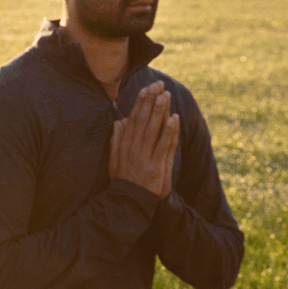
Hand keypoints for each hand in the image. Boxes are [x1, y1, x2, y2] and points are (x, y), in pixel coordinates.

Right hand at [109, 81, 178, 198]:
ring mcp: (144, 156)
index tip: (146, 89)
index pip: (133, 119)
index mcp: (124, 145)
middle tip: (158, 85)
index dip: (140, 103)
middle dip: (151, 101)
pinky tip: (174, 118)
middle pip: (143, 120)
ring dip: (160, 111)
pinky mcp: (155, 166)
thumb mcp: (113, 160)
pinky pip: (163, 145)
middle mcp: (133, 148)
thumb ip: (115, 140)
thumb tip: (118, 122)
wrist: (127, 202)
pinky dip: (169, 131)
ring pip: (153, 129)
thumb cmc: (122, 181)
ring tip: (165, 95)